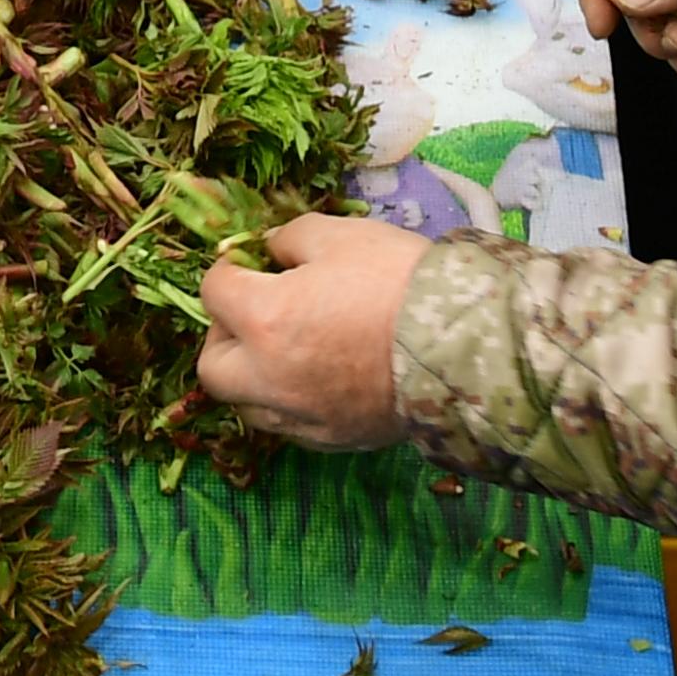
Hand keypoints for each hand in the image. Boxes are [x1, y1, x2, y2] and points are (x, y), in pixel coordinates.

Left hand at [196, 213, 429, 450]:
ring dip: (251, 375)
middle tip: (254, 312)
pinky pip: (288, 426)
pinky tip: (316, 377)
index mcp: (264, 320)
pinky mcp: (333, 439)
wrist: (464, 345)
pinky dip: (288, 403)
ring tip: (284, 347)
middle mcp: (269, 377)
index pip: (214, 292)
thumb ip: (289, 239)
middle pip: (212, 365)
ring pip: (245, 405)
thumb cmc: (398, 281)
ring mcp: (301, 416)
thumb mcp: (339, 236)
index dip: (231, 270)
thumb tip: (269, 253)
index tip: (253, 262)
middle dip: (224, 334)